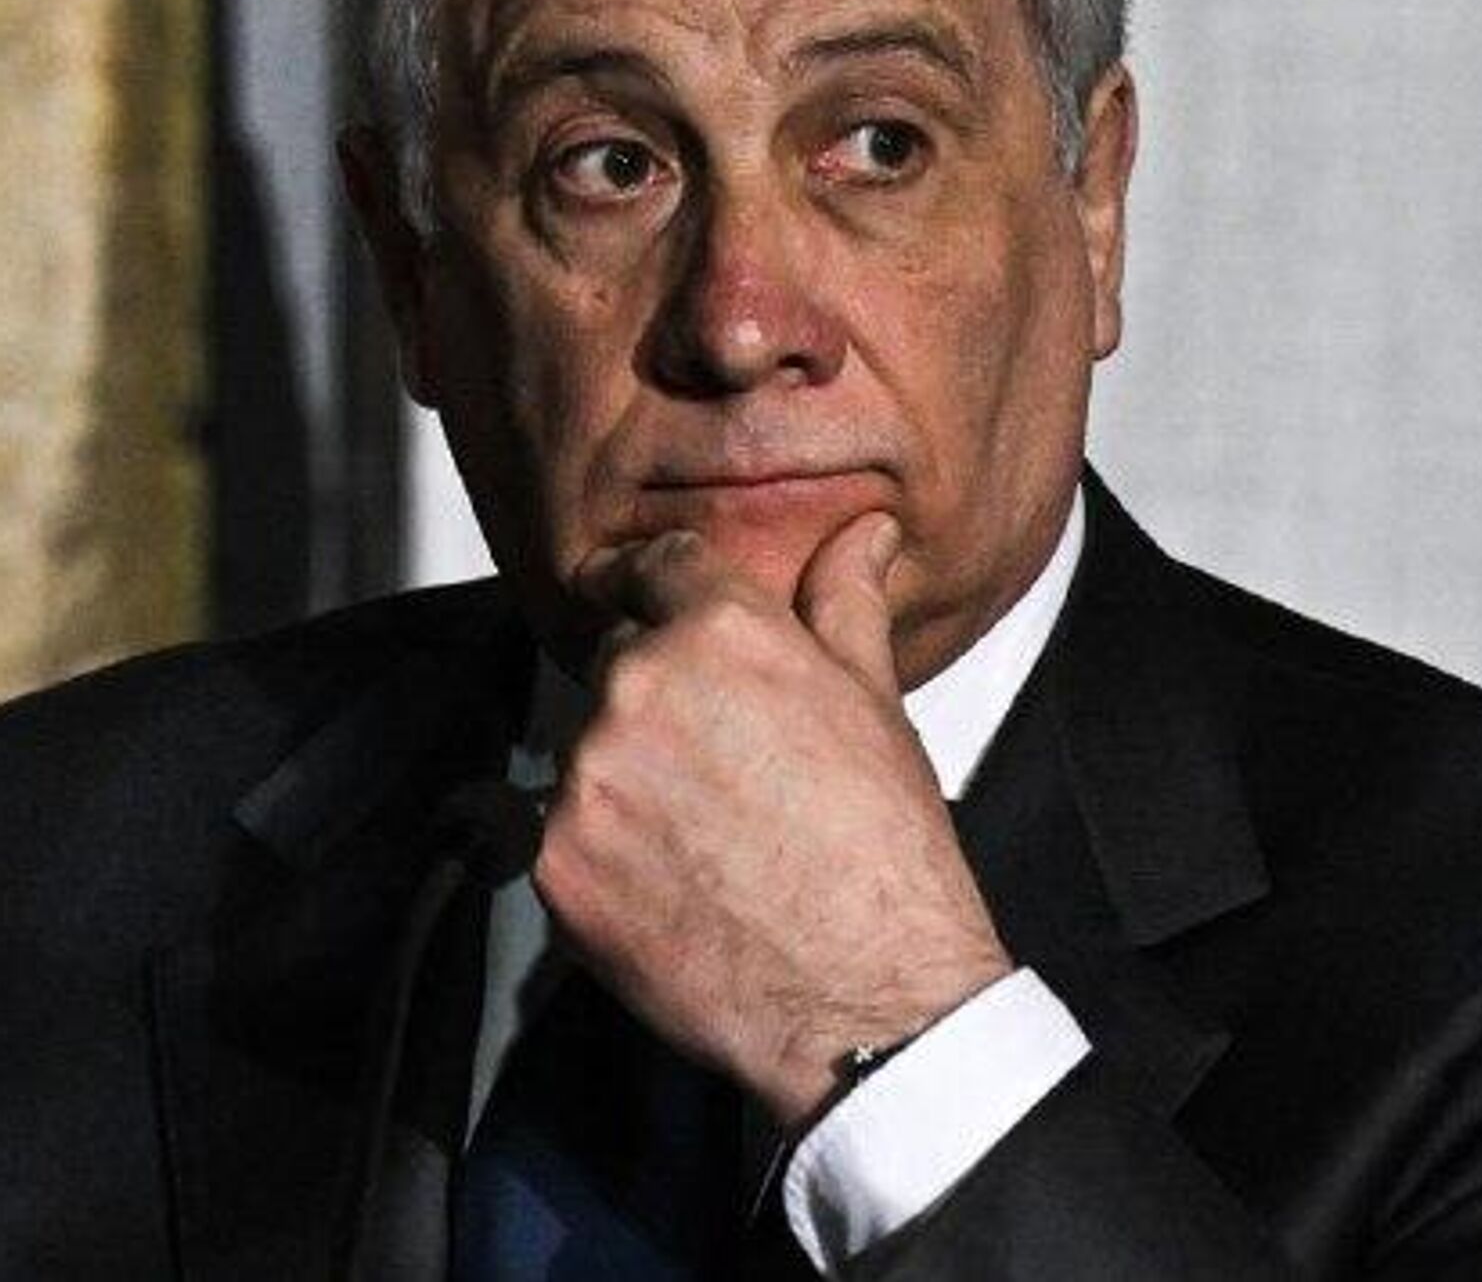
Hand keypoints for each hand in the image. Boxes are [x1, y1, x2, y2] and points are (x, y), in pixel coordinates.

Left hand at [533, 511, 1013, 1125]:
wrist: (866, 994)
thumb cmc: (882, 851)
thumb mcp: (876, 703)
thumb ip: (846, 601)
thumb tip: (861, 534)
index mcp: (722, 631)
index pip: (654, 564)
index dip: (654, 581)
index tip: (640, 595)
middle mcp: (640, 687)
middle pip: (618, 659)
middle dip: (657, 694)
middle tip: (719, 760)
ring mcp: (587, 777)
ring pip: (586, 747)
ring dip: (624, 775)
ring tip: (704, 833)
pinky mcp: (552, 863)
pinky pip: (552, 830)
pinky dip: (596, 852)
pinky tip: (668, 881)